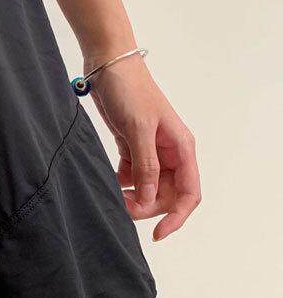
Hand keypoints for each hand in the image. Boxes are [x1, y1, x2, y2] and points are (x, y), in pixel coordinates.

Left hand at [84, 53, 200, 240]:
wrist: (108, 65)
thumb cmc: (129, 90)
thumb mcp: (138, 128)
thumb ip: (145, 165)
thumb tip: (148, 198)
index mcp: (181, 147)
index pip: (188, 192)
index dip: (176, 216)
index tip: (157, 233)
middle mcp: (169, 151)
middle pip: (166, 194)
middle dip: (147, 206)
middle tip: (122, 208)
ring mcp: (150, 149)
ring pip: (147, 187)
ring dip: (133, 197)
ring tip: (112, 197)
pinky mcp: (130, 146)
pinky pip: (131, 175)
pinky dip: (121, 184)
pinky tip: (109, 184)